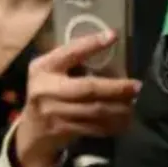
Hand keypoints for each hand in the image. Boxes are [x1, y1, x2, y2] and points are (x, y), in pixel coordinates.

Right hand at [11, 31, 141, 166]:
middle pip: (87, 88)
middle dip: (115, 88)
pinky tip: (124, 121)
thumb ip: (70, 61)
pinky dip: (113, 125)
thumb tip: (108, 46)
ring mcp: (53, 112)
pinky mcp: (62, 130)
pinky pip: (94, 127)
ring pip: (95, 110)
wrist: (31, 130)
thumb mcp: (50, 72)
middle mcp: (45, 89)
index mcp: (43, 68)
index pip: (69, 52)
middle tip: (136, 86)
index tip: (113, 36)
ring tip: (133, 104)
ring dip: (119, 108)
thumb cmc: (47, 92)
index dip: (91, 44)